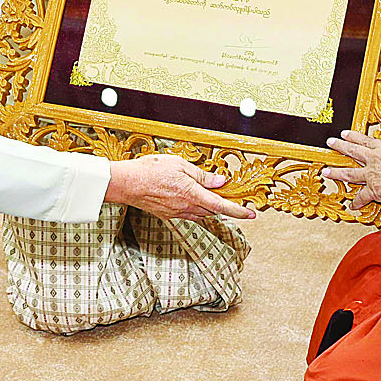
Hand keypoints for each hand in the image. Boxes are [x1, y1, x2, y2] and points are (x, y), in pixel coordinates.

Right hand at [105, 154, 255, 220]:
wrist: (127, 183)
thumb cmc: (152, 170)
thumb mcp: (181, 165)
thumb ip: (203, 176)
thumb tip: (221, 182)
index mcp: (193, 195)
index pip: (222, 206)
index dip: (239, 211)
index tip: (252, 214)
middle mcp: (186, 208)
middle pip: (213, 211)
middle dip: (225, 207)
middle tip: (234, 200)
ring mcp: (176, 213)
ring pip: (201, 214)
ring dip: (210, 208)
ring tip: (214, 198)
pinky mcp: (168, 214)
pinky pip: (188, 214)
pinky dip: (197, 209)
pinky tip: (194, 201)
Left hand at [322, 127, 380, 210]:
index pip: (366, 140)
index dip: (354, 136)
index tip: (344, 133)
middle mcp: (374, 161)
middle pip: (353, 151)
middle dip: (340, 146)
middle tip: (330, 142)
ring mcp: (371, 176)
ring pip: (349, 173)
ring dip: (336, 172)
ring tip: (326, 172)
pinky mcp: (372, 191)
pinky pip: (361, 197)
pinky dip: (356, 202)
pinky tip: (352, 206)